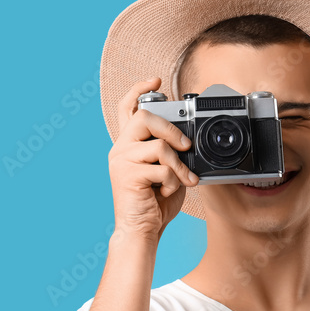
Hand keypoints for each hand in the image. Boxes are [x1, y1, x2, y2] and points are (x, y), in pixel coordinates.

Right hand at [108, 76, 198, 243]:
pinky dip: (172, 182)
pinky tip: (165, 193)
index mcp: (129, 145)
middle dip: (172, 129)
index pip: (128, 108)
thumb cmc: (155, 204)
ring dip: (178, 166)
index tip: (156, 80)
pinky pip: (162, 168)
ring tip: (182, 181)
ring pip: (159, 146)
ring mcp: (121, 160)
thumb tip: (188, 142)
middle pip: (146, 118)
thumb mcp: (168, 172)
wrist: (141, 230)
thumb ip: (172, 154)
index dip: (140, 90)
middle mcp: (121, 149)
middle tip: (186, 146)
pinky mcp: (127, 175)